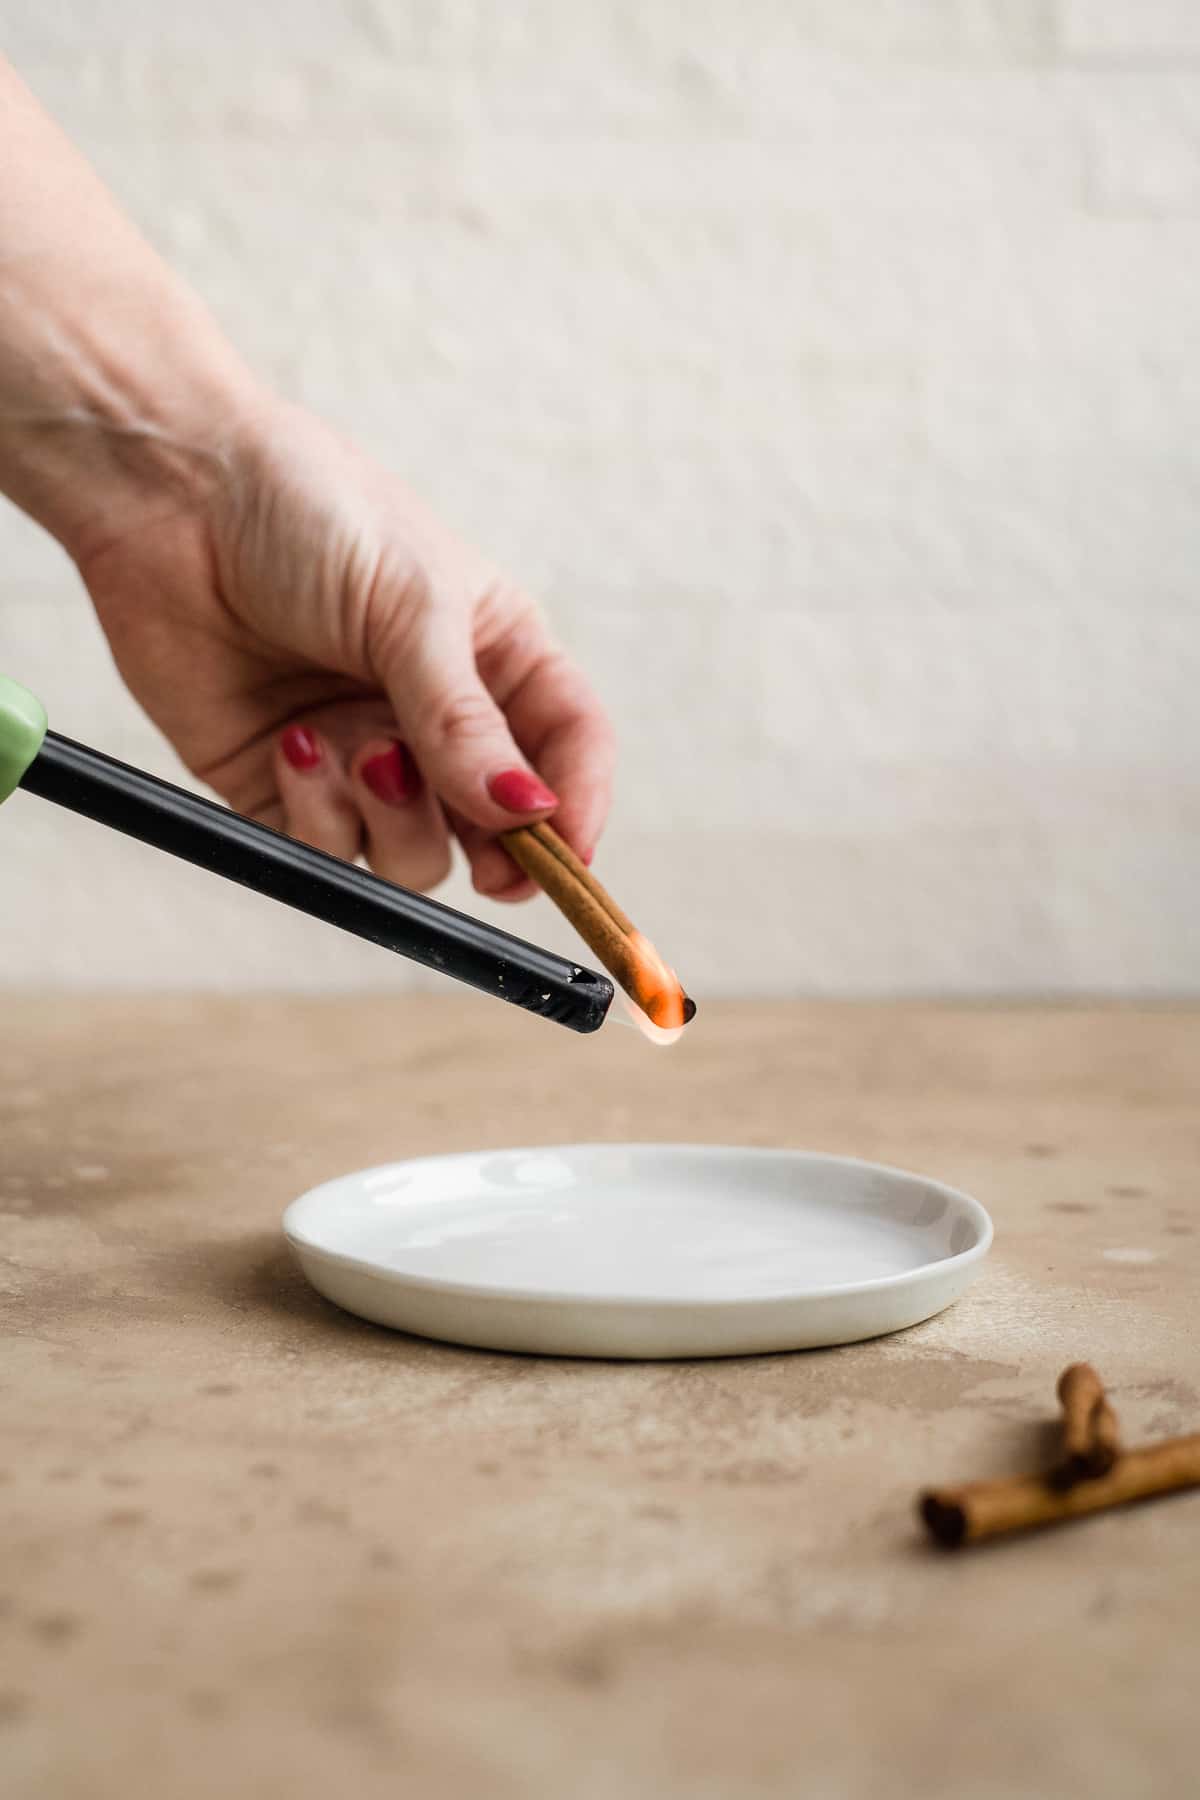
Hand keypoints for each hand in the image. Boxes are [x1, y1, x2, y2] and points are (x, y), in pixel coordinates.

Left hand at [78, 400, 614, 899]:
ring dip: (392, 818)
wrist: (168, 494)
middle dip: (495, 850)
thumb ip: (464, 719)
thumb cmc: (308, 511)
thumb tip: (527, 812)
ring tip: (351, 749)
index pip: (569, 748)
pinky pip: (326, 850)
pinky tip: (290, 742)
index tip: (568, 854)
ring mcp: (363, 756)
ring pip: (415, 854)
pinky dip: (315, 812)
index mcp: (495, 656)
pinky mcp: (287, 786)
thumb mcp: (411, 604)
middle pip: (500, 828)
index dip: (578, 807)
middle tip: (488, 864)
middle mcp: (437, 718)